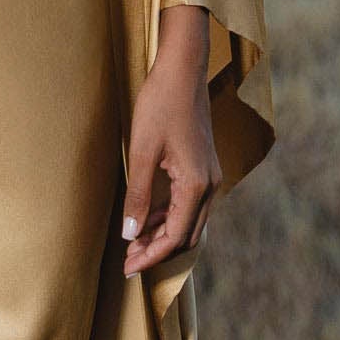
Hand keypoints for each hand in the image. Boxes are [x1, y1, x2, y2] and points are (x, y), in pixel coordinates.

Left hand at [121, 6, 219, 277]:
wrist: (181, 71)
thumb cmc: (160, 106)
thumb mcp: (142, 152)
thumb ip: (138, 197)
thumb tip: (130, 235)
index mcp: (197, 185)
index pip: (175, 236)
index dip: (151, 256)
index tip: (128, 268)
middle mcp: (211, 185)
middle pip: (187, 235)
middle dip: (158, 251)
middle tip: (128, 262)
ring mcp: (211, 176)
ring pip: (190, 222)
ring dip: (164, 235)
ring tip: (134, 244)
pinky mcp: (205, 168)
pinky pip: (191, 205)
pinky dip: (171, 217)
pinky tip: (149, 218)